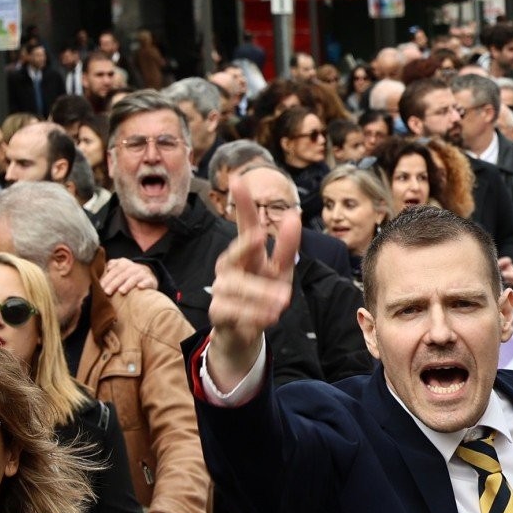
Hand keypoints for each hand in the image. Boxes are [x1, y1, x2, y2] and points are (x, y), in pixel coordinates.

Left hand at [100, 258, 159, 295]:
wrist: (147, 273)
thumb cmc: (127, 273)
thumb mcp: (119, 267)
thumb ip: (111, 266)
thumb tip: (106, 269)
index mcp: (123, 263)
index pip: (114, 270)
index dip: (107, 278)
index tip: (101, 287)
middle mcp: (133, 267)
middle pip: (122, 275)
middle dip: (114, 283)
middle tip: (107, 292)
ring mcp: (142, 273)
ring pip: (134, 278)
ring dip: (127, 284)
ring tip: (121, 291)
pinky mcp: (150, 280)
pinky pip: (148, 281)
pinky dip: (144, 283)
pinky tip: (139, 287)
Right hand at [206, 174, 301, 388]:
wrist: (244, 334)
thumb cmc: (263, 295)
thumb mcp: (280, 271)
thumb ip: (287, 245)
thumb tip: (293, 214)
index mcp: (246, 253)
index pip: (245, 224)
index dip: (243, 203)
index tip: (238, 178)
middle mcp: (229, 267)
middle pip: (234, 252)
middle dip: (244, 245)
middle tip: (258, 237)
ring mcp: (221, 288)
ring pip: (237, 286)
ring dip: (261, 293)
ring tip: (282, 302)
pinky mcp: (218, 312)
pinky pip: (234, 311)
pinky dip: (254, 315)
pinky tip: (268, 319)